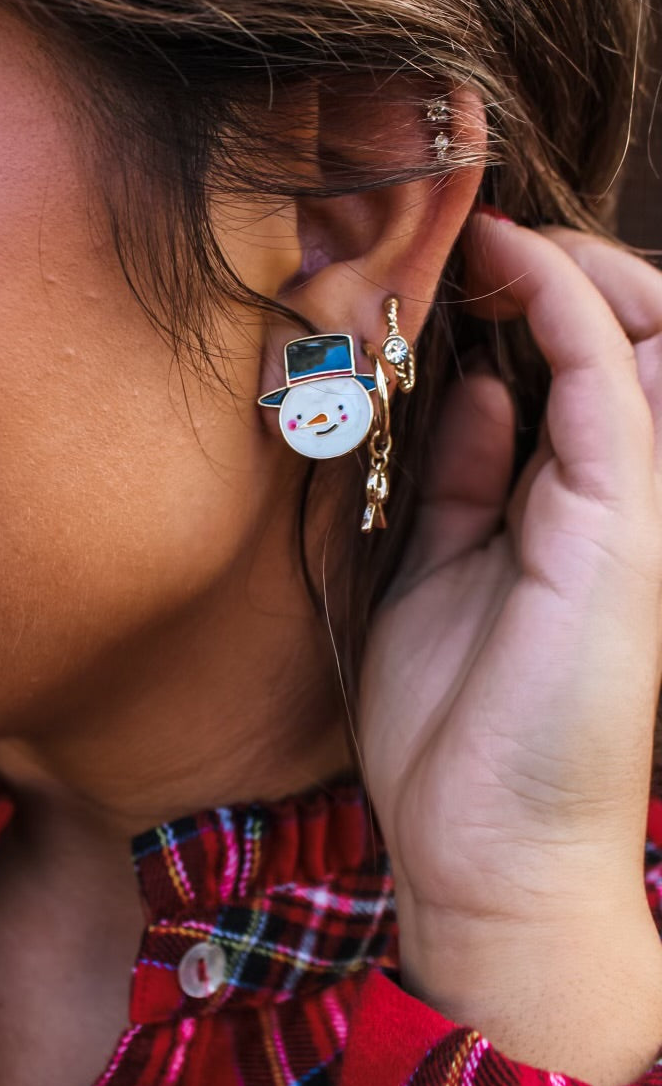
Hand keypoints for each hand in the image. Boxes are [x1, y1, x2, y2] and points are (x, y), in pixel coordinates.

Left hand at [358, 214, 661, 1083]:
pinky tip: (505, 255)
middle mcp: (627, 494)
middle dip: (574, 266)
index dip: (546, 291)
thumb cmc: (458, 724)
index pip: (601, 362)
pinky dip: (560, 297)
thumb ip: (469, 474)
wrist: (484, 848)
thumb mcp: (444, 568)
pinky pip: (605, 372)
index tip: (462, 256)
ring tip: (495, 237)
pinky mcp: (623, 518)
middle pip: (645, 332)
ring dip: (575, 263)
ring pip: (650, 331)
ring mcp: (637, 503)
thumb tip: (483, 384)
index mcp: (585, 506)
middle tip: (486, 242)